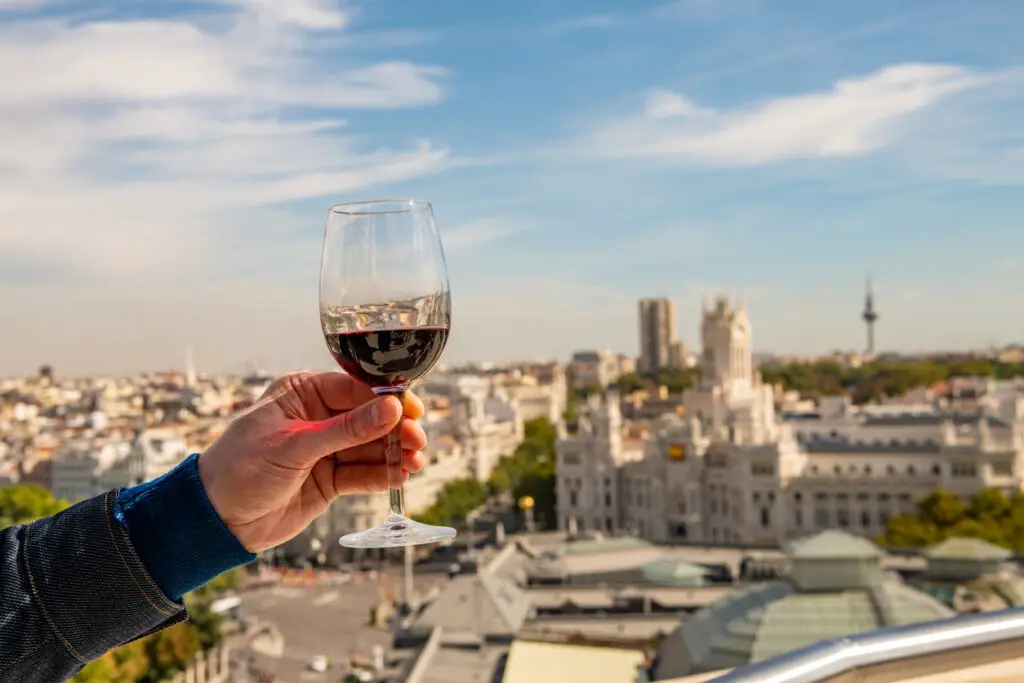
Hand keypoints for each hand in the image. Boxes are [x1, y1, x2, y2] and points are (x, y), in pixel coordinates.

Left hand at [197, 372, 426, 551]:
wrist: (216, 520)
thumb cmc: (240, 469)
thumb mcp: (294, 446)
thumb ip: (346, 429)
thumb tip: (391, 410)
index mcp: (301, 393)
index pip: (354, 388)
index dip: (386, 400)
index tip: (412, 410)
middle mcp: (317, 416)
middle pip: (368, 418)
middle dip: (395, 429)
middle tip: (417, 440)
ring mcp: (325, 449)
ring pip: (370, 446)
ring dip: (393, 453)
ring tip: (415, 462)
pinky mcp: (330, 478)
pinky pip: (362, 473)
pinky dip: (382, 475)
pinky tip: (400, 476)